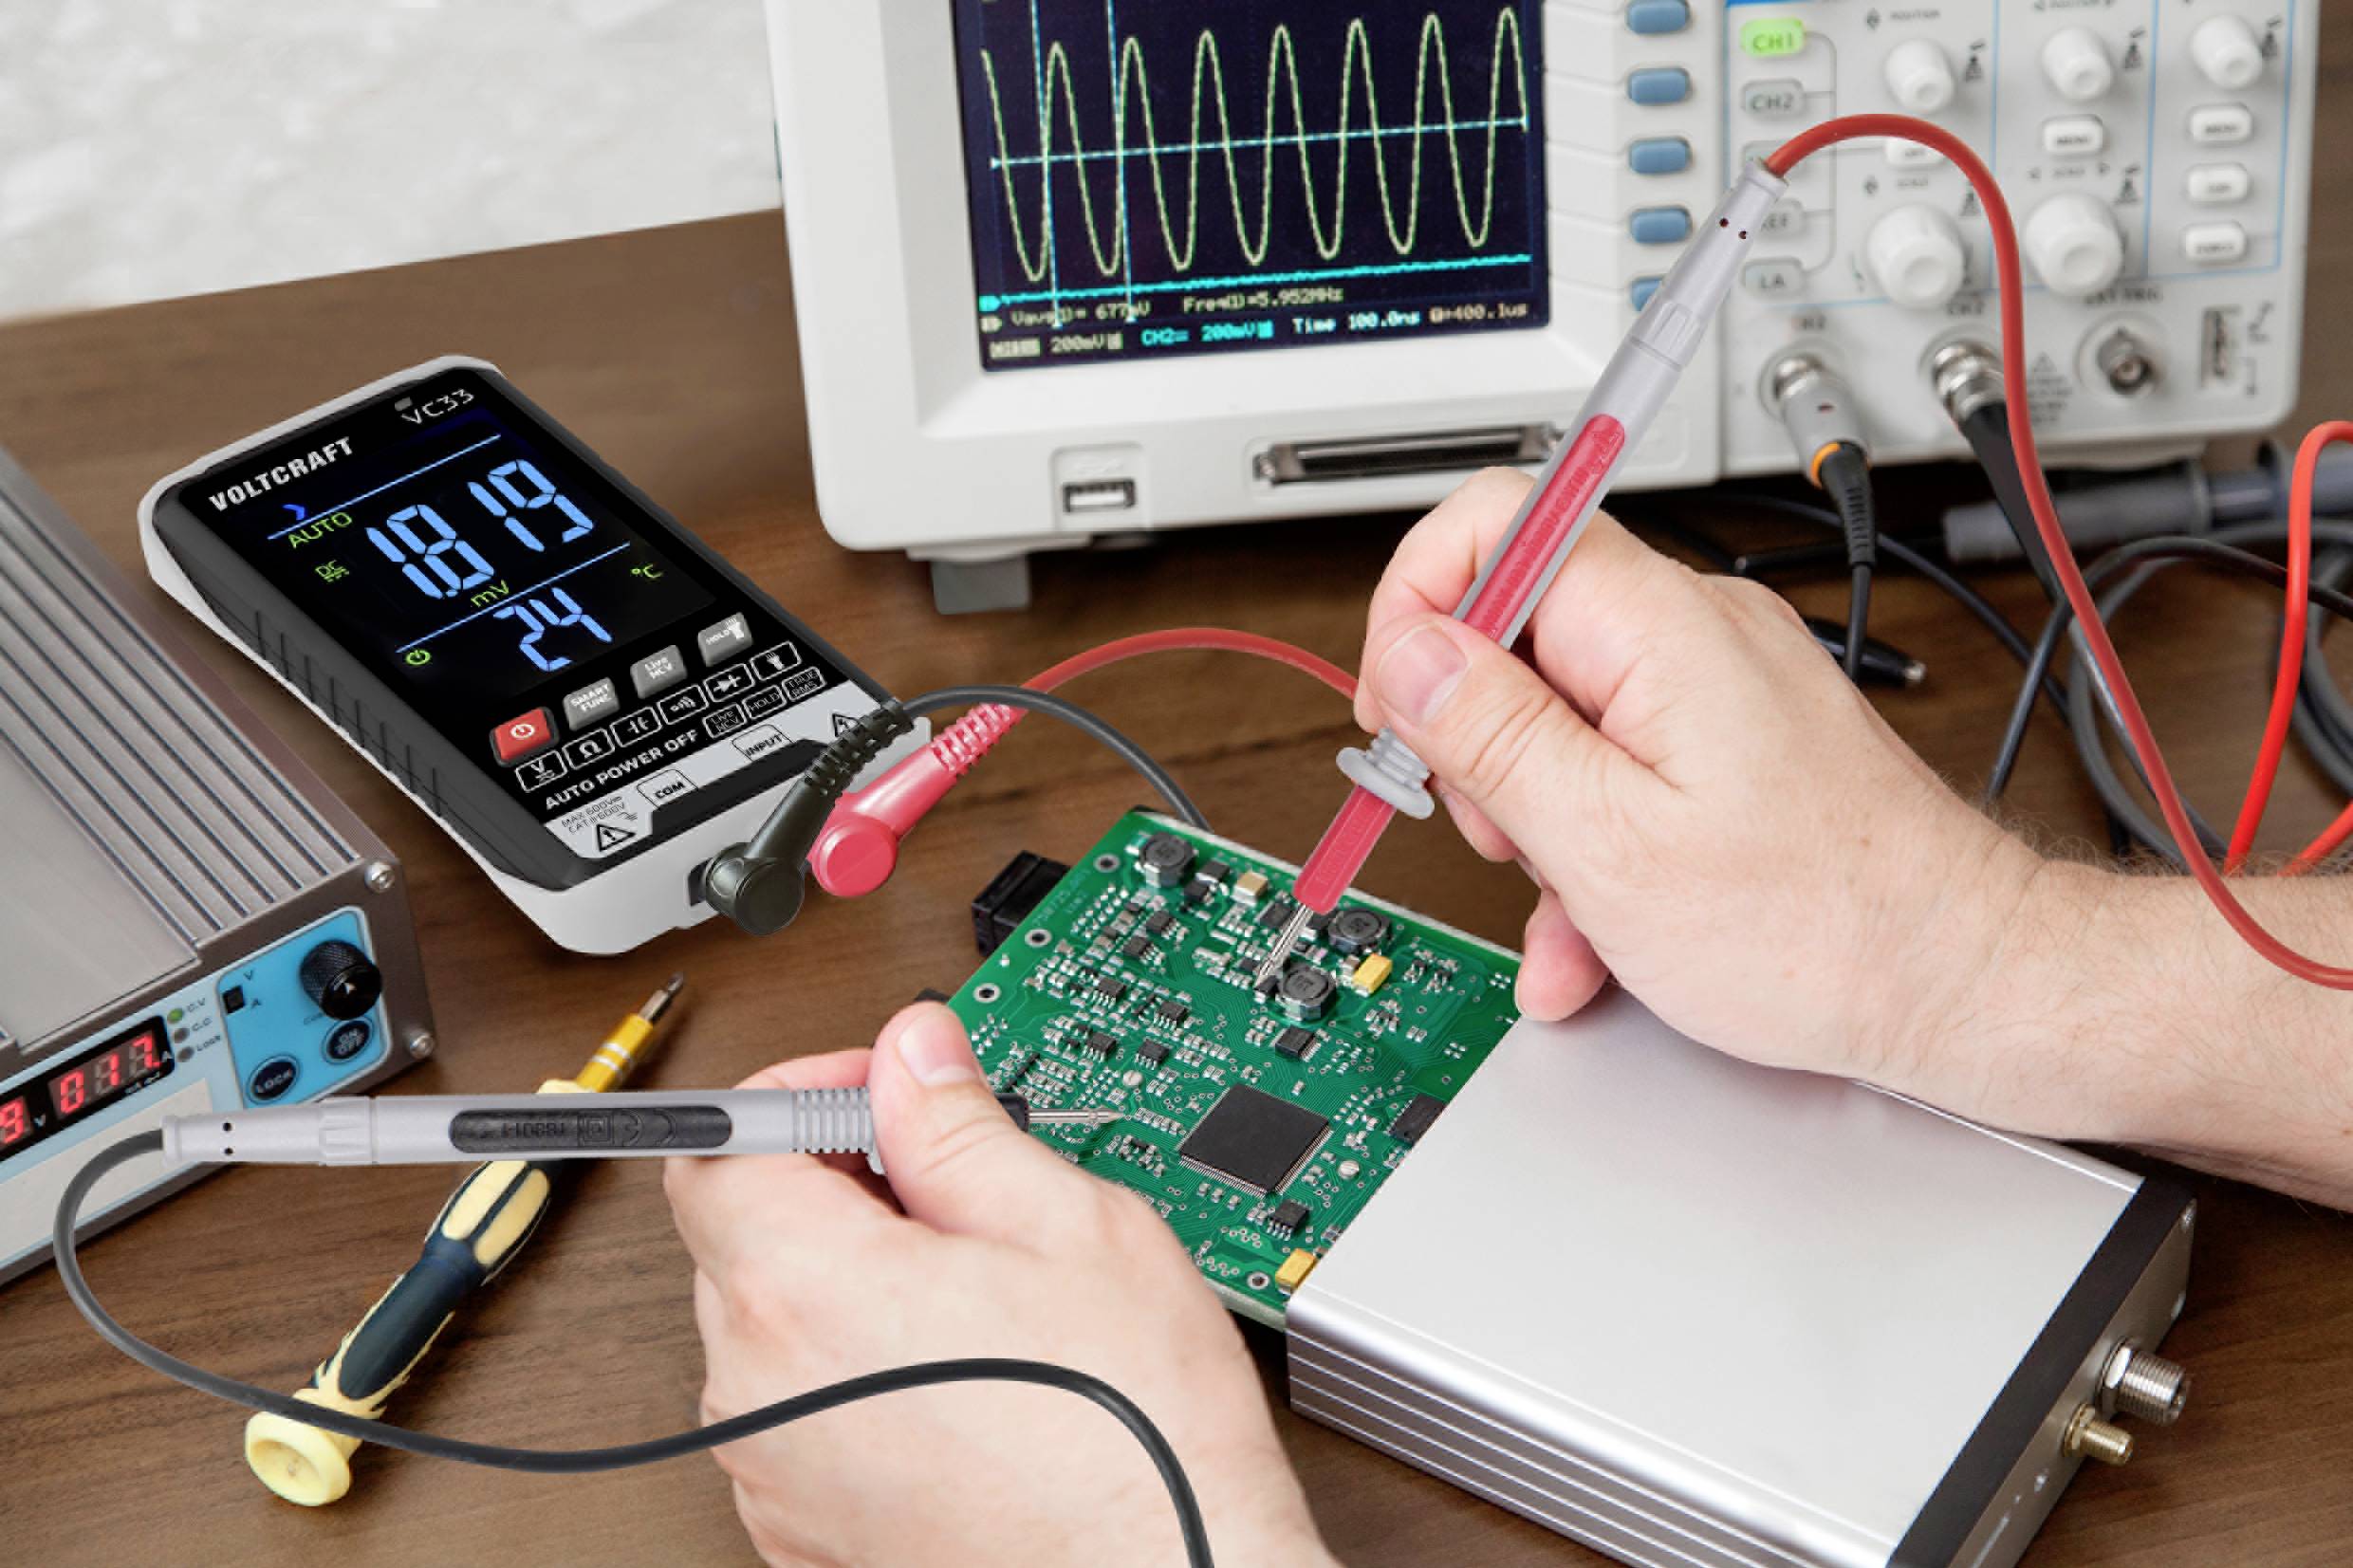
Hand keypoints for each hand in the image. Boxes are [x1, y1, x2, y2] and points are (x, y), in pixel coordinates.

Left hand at [664, 1003, 1335, 1567]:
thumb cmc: (1134, 1439)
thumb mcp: (1071, 1225)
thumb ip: (961, 1125)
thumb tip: (916, 1055)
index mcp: (807, 1289)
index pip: (718, 1142)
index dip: (798, 1092)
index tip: (877, 1091)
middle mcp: (761, 1389)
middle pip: (740, 1231)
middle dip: (832, 1181)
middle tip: (948, 1180)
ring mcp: (776, 1474)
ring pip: (771, 1325)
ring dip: (846, 1279)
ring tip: (974, 1286)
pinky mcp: (806, 1532)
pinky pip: (796, 1414)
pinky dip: (854, 1370)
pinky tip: (961, 1369)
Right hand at [1353, 469, 2042, 1116]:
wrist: (1958, 982)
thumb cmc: (1823, 927)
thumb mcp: (1609, 844)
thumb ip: (1493, 736)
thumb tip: (1412, 655)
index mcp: (1658, 625)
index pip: (1498, 519)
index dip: (1419, 605)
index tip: (1400, 709)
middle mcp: (1691, 631)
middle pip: (1514, 629)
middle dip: (1476, 739)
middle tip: (1494, 827)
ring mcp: (1712, 687)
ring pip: (1556, 716)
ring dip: (1532, 817)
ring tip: (1567, 900)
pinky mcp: (1727, 744)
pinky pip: (1615, 769)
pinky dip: (1587, 848)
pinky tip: (1594, 937)